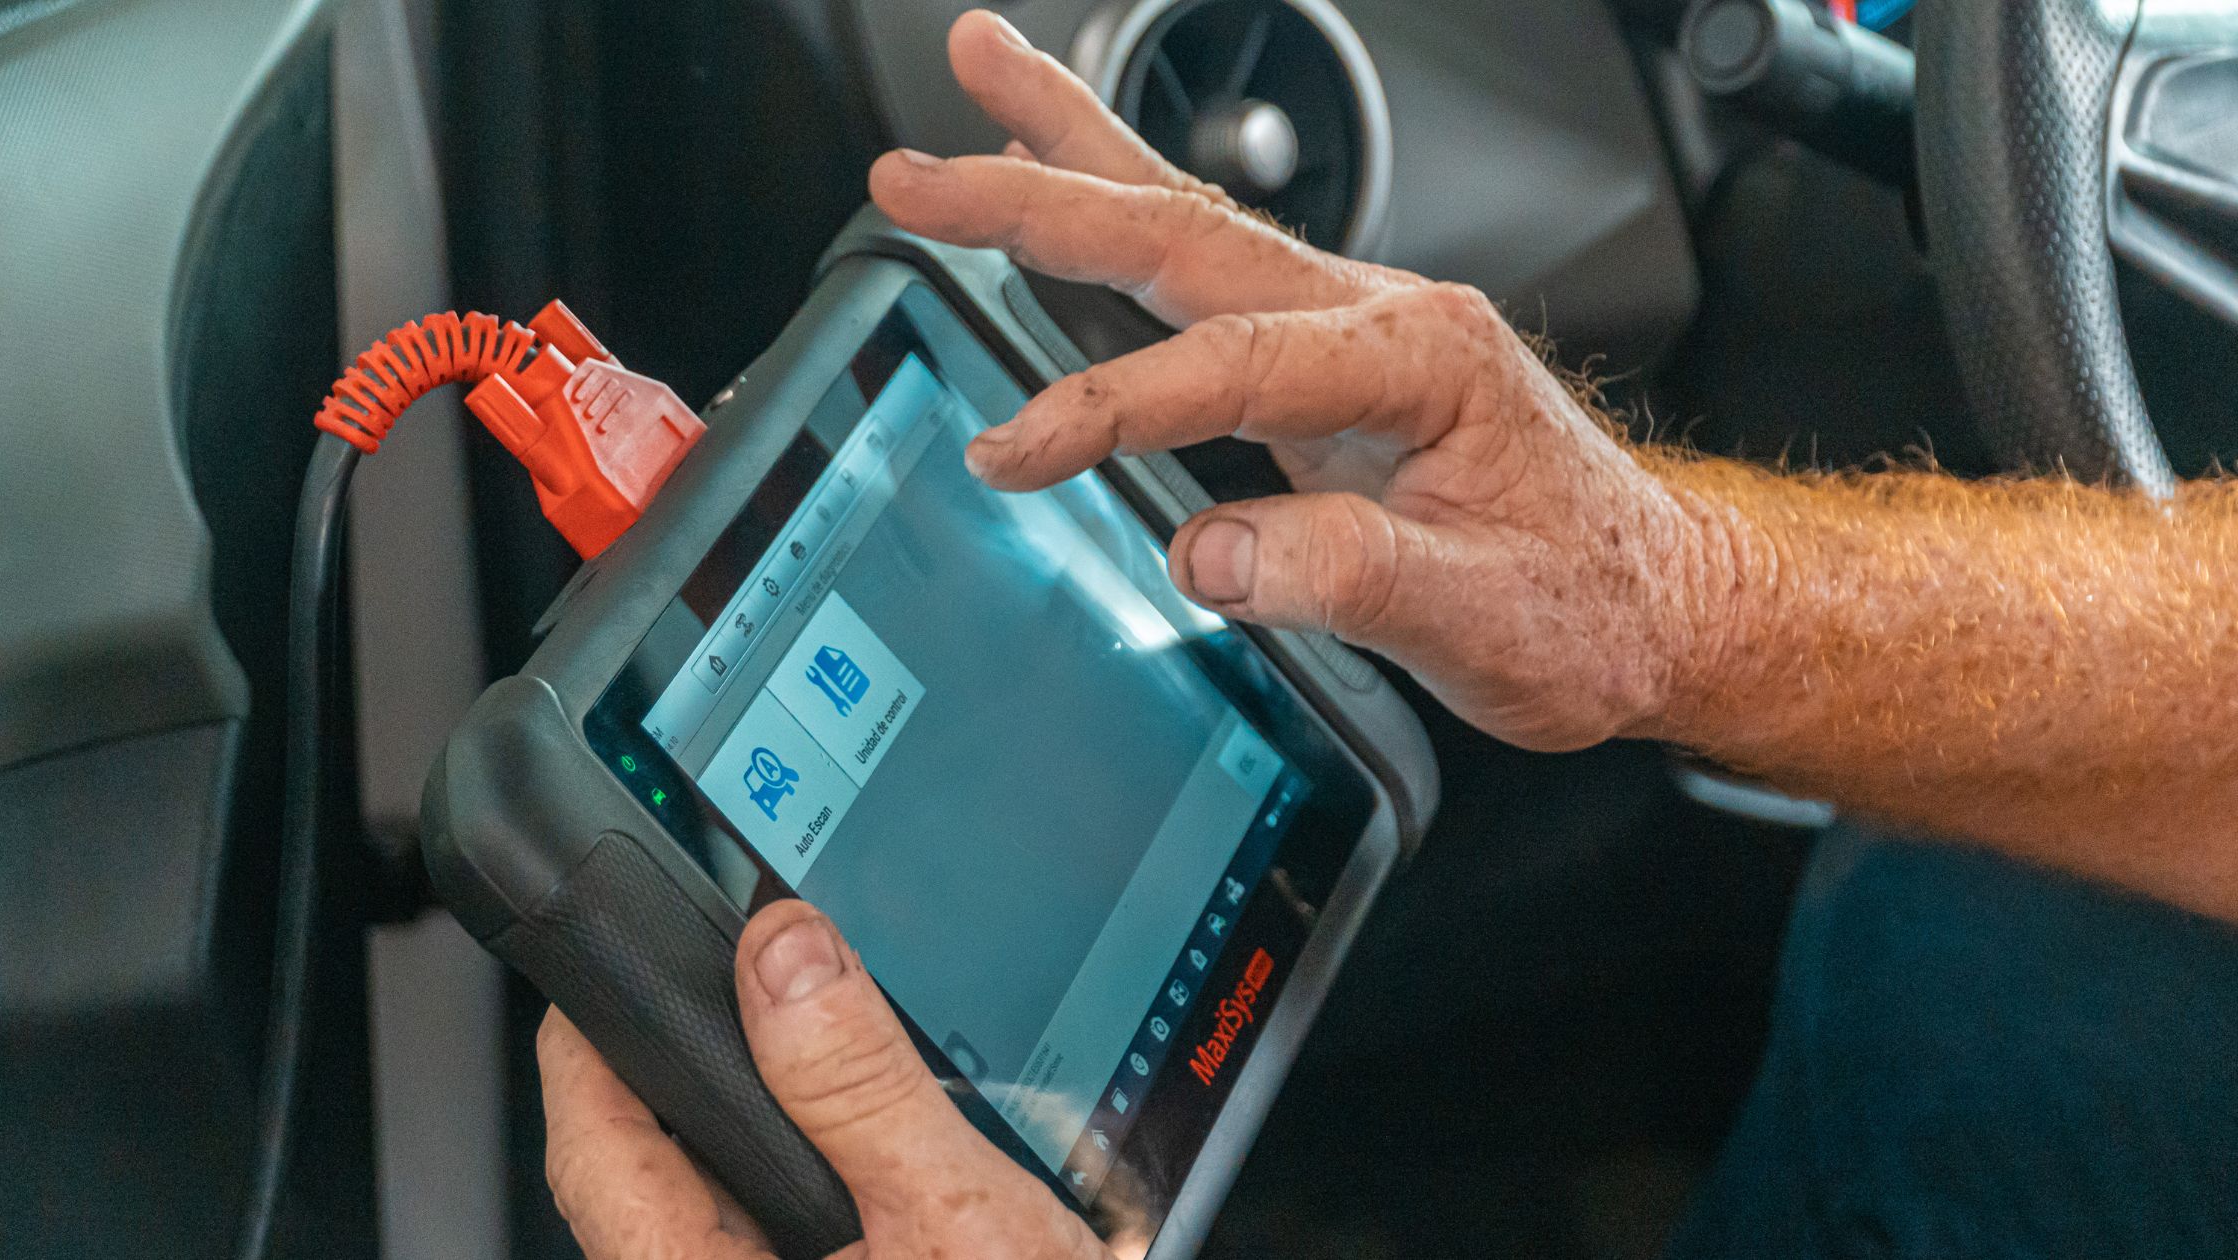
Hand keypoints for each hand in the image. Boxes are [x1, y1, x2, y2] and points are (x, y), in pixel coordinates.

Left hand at [539, 899, 1109, 1259]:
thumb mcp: (958, 1217)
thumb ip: (860, 1085)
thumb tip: (784, 958)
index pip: (594, 1152)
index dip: (591, 1042)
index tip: (611, 961)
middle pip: (648, 1181)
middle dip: (693, 1078)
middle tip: (743, 985)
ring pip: (711, 1218)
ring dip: (760, 1138)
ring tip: (820, 1064)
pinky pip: (769, 1249)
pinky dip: (805, 1193)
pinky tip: (866, 1166)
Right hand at [868, 10, 1727, 751]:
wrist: (1661, 598)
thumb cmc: (1589, 599)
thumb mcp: (1478, 614)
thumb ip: (1343, 573)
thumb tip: (1209, 555)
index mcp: (1418, 357)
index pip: (1230, 366)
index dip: (1112, 406)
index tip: (1019, 447)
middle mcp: (1379, 315)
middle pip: (1183, 232)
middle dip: (1042, 191)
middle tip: (919, 169)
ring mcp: (1349, 329)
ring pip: (1190, 222)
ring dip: (1076, 154)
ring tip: (982, 77)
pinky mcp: (1327, 365)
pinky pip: (1209, 276)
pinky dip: (1125, 220)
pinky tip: (1075, 193)